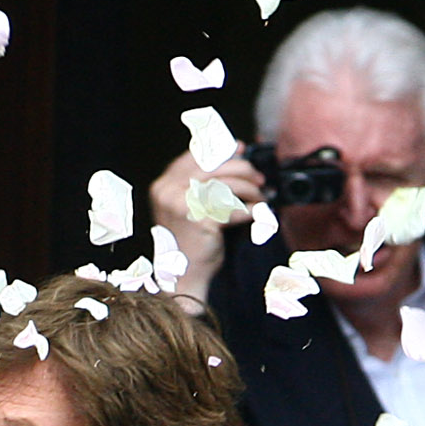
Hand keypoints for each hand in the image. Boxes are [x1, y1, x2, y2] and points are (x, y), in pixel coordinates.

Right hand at [145, 145, 269, 301]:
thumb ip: (202, 183)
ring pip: (226, 185)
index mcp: (163, 186)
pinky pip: (234, 208)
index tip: (241, 149)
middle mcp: (169, 192)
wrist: (183, 276)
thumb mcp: (189, 207)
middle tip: (258, 179)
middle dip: (242, 170)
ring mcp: (182, 205)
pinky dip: (251, 211)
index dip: (220, 150)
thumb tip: (234, 153)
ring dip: (250, 190)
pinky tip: (258, 214)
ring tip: (260, 198)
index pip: (194, 157)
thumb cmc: (190, 242)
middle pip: (213, 167)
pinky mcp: (199, 220)